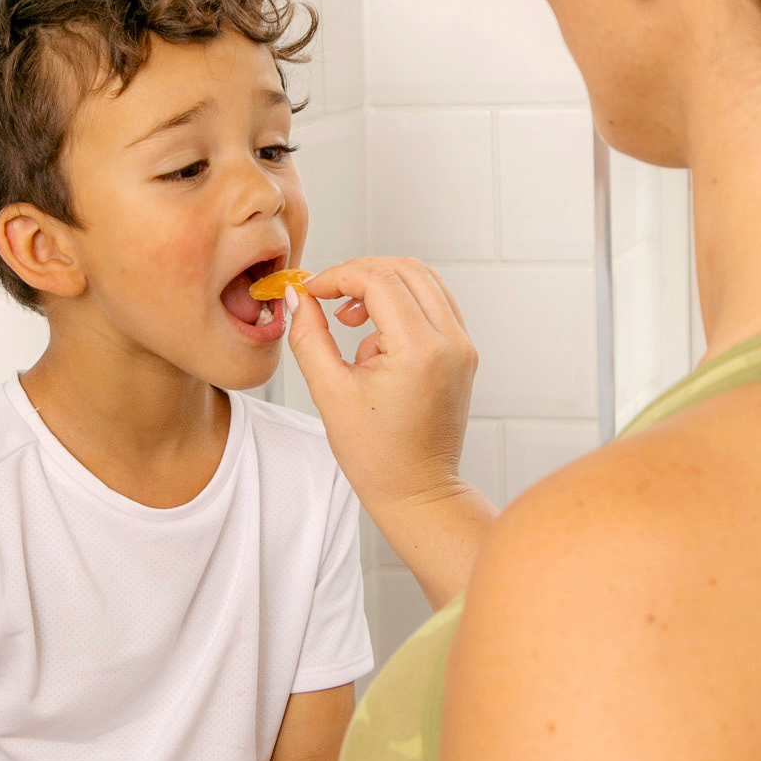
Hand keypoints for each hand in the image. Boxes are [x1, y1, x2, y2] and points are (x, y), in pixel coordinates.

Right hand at [287, 258, 477, 520]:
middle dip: (360, 273)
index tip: (311, 290)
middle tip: (326, 295)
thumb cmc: (376, 456)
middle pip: (405, 269)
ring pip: (423, 280)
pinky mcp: (463, 353)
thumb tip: (297, 297)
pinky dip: (402, 302)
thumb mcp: (329, 392)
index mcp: (419, 349)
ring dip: (382, 284)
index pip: (378, 280)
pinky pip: (435, 303)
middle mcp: (451, 341)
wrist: (417, 491)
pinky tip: (375, 335)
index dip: (338, 276)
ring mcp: (462, 345)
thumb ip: (308, 336)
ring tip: (349, 318)